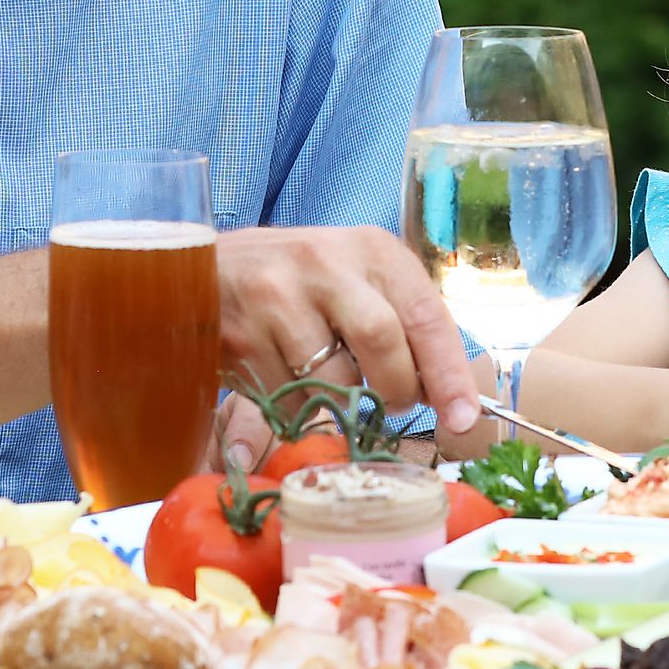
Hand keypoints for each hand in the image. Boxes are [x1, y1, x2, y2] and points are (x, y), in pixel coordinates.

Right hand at [215, 226, 483, 438]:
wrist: (204, 268)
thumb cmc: (301, 282)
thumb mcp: (356, 280)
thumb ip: (400, 324)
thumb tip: (447, 396)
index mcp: (371, 249)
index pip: (425, 313)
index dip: (449, 373)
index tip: (464, 419)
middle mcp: (325, 263)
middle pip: (382, 340)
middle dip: (396, 390)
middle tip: (392, 404)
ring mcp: (277, 295)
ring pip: (333, 378)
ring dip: (342, 403)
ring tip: (331, 386)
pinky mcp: (241, 333)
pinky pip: (286, 398)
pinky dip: (297, 408)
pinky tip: (285, 380)